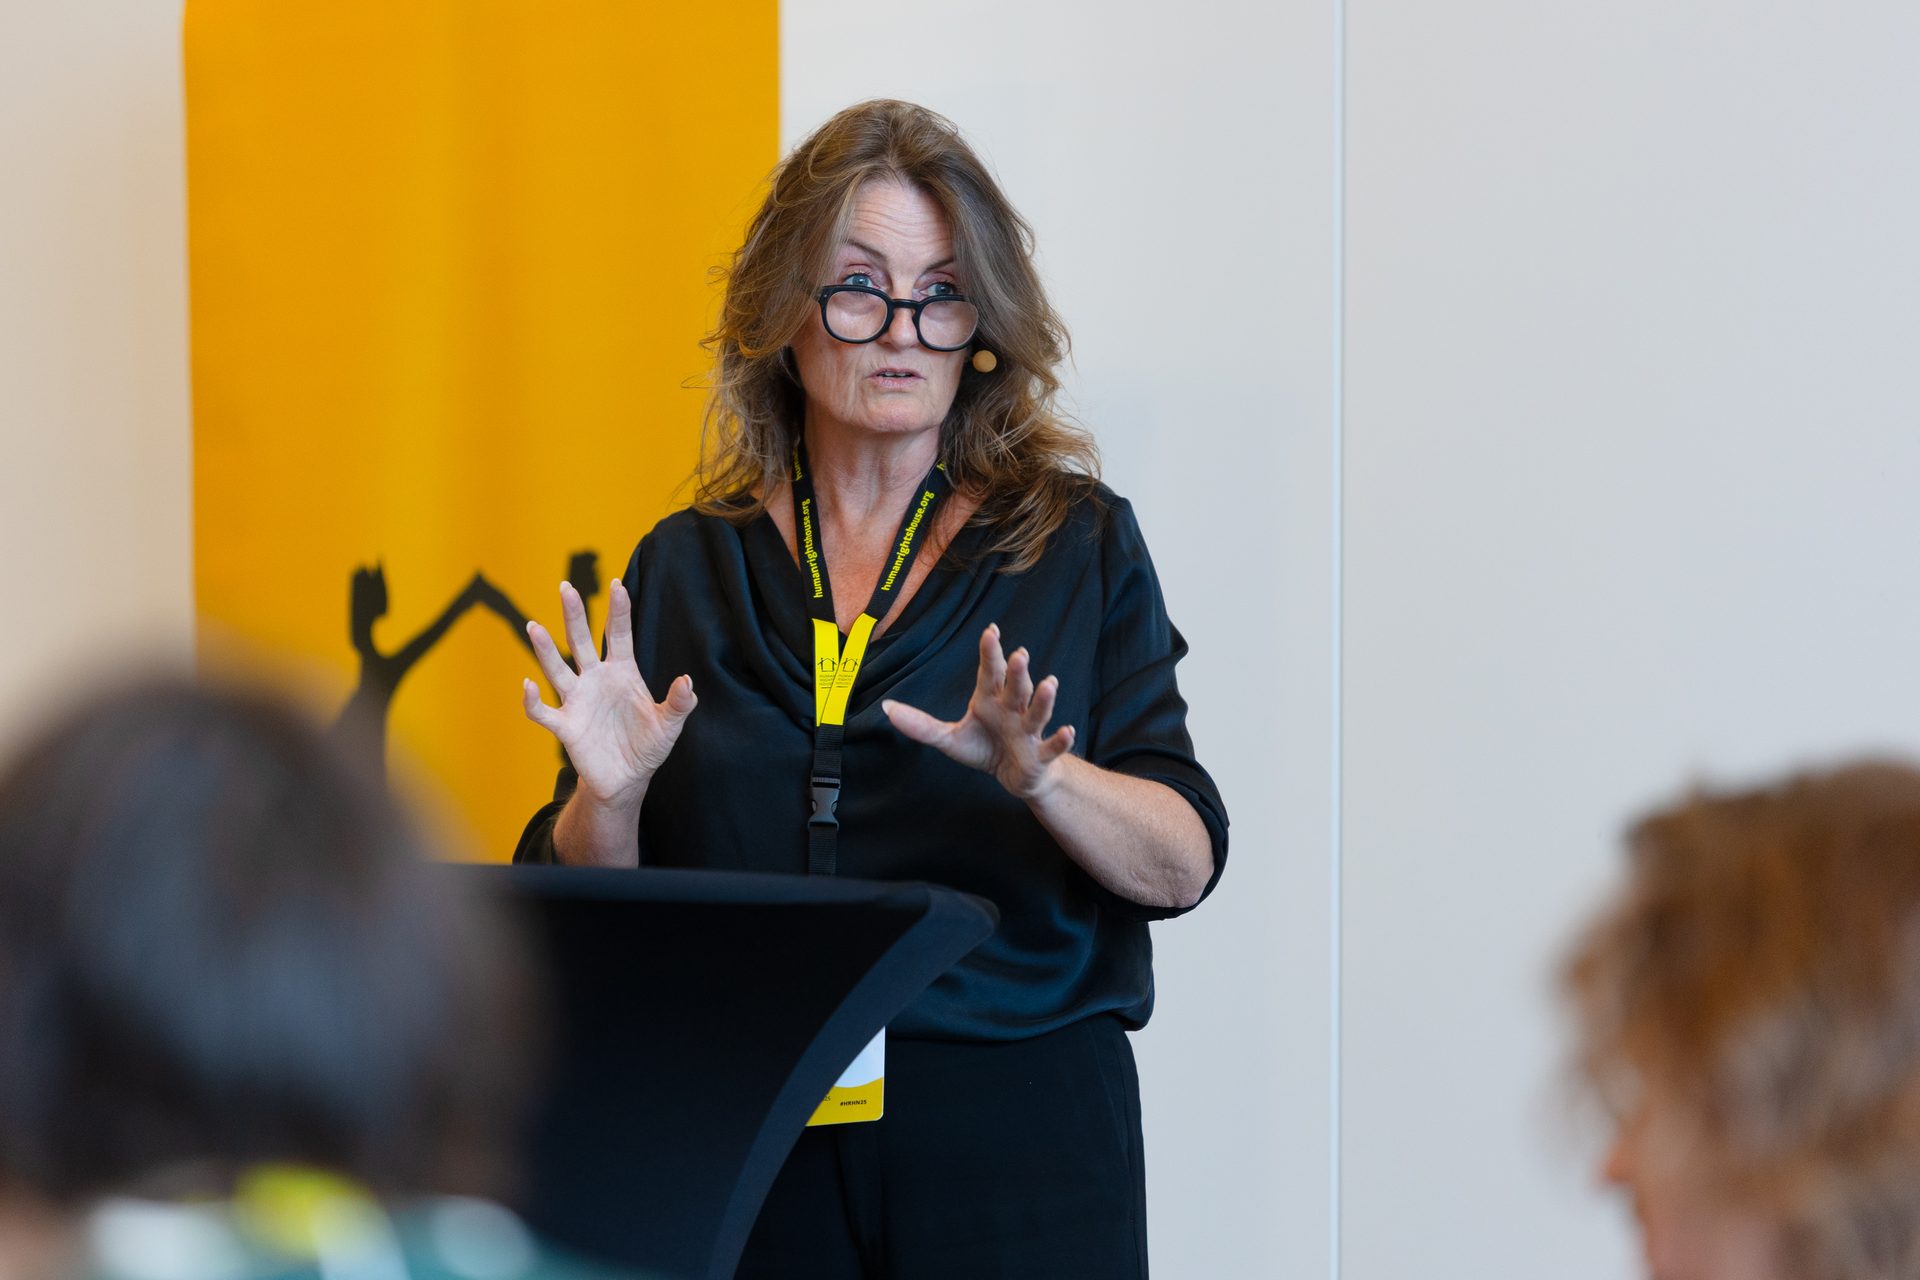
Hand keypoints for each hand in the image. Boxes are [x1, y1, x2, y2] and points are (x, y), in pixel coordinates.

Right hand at [521, 579, 695, 810]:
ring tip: (534, 626)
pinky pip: (543, 711)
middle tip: (565, 587)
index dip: (619, 610)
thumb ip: (679, 703)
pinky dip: (533, 700)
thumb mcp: (669, 726)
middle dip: (574, 614)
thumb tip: (687, 681)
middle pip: (581, 640)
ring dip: (544, 649)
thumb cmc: (648, 746)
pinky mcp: (566, 725)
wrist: (627, 779)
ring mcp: (578, 700)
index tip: (617, 584)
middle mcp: (596, 679)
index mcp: (623, 672)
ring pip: (557, 668)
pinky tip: (528, 685)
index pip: (619, 634)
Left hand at [882, 623, 1074, 799]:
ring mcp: (1029, 731)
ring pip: (1037, 712)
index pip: (992, 672)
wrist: (1015, 775)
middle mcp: (1013, 709)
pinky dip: (1061, 739)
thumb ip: (920, 724)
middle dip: (1018, 672)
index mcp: (991, 700)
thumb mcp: (948, 738)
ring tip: (1049, 683)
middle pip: (1015, 687)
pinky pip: (1052, 746)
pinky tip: (1068, 730)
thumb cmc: (985, 747)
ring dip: (1044, 699)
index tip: (991, 630)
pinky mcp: (1040, 754)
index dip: (992, 652)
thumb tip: (886, 708)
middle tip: (1019, 654)